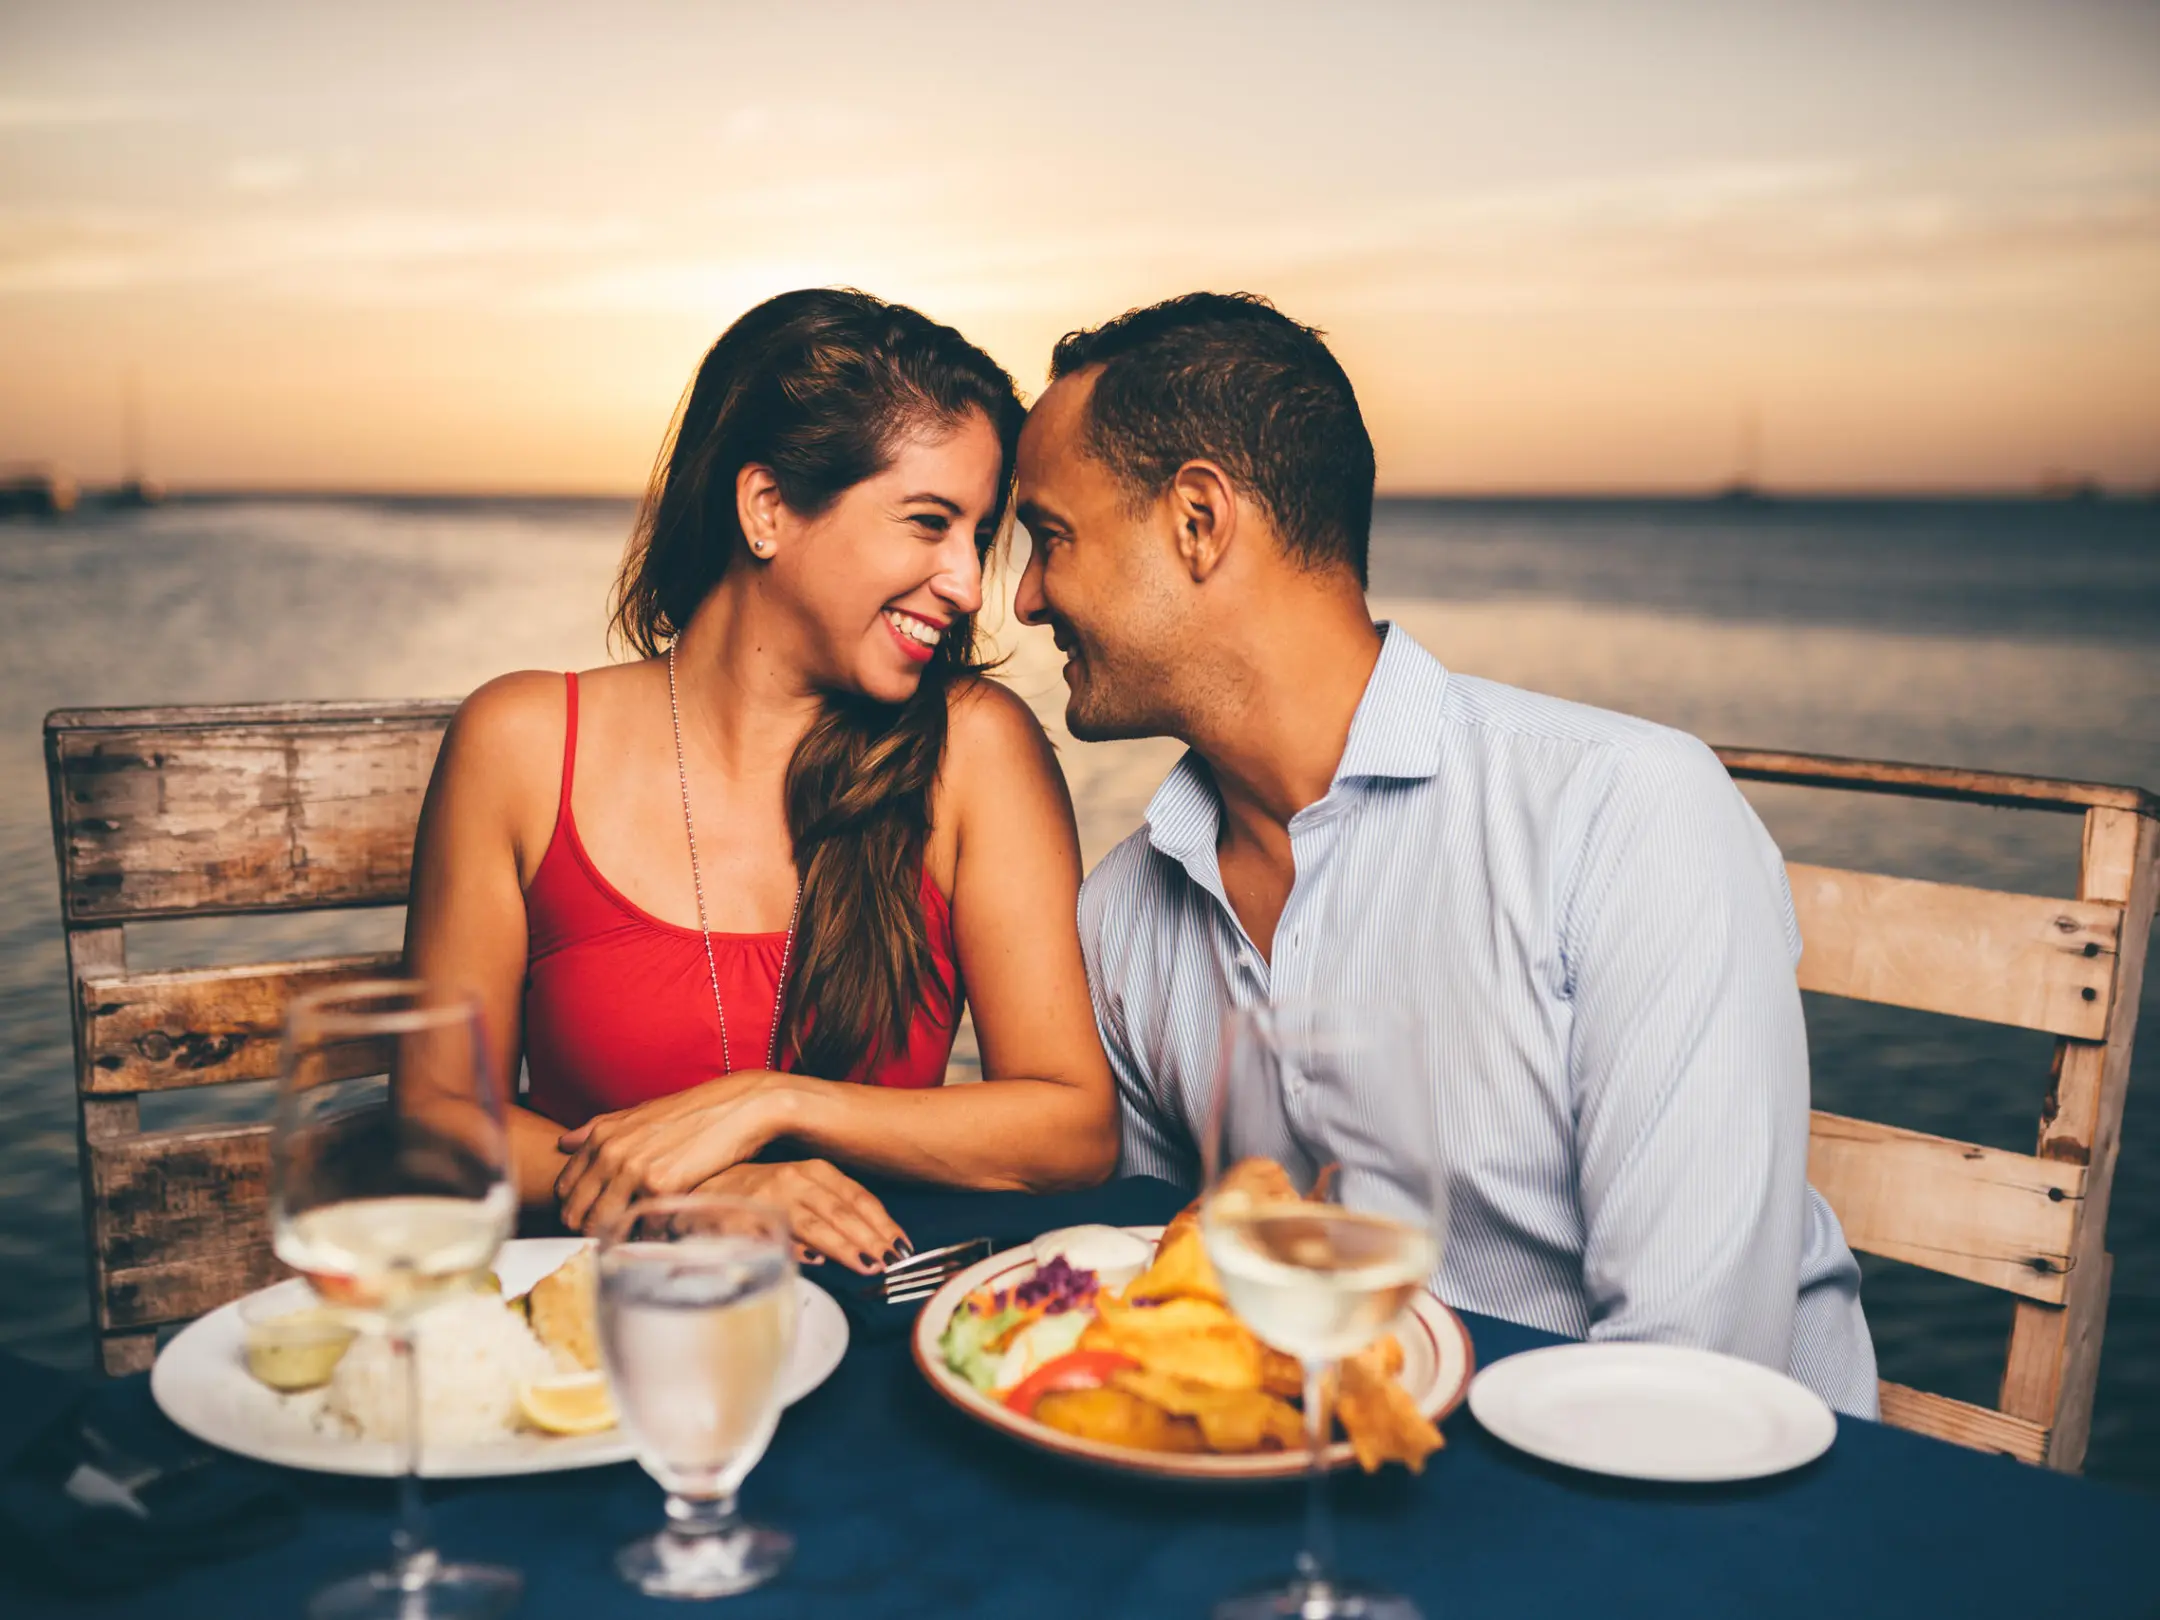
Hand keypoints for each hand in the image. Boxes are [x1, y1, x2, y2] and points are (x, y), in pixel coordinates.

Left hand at [554, 1071, 792, 1235]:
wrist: (737, 1108)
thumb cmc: (691, 1112)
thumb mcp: (639, 1113)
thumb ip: (598, 1129)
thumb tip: (563, 1143)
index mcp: (601, 1136)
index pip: (565, 1189)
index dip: (577, 1208)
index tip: (594, 1214)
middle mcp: (611, 1152)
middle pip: (575, 1214)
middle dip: (590, 1228)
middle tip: (614, 1231)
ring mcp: (634, 1170)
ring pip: (602, 1225)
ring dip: (617, 1235)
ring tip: (637, 1232)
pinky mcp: (660, 1186)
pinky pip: (640, 1228)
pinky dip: (650, 1233)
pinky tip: (663, 1225)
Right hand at [694, 1161, 909, 1274]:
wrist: (706, 1186)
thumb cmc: (763, 1191)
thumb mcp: (803, 1188)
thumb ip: (834, 1209)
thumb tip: (871, 1242)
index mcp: (814, 1170)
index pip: (857, 1197)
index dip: (882, 1222)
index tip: (901, 1244)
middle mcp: (793, 1179)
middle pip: (840, 1212)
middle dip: (869, 1238)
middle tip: (891, 1261)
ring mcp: (768, 1199)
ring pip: (814, 1225)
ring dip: (843, 1247)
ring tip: (867, 1265)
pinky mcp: (743, 1220)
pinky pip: (774, 1236)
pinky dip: (796, 1249)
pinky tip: (816, 1263)